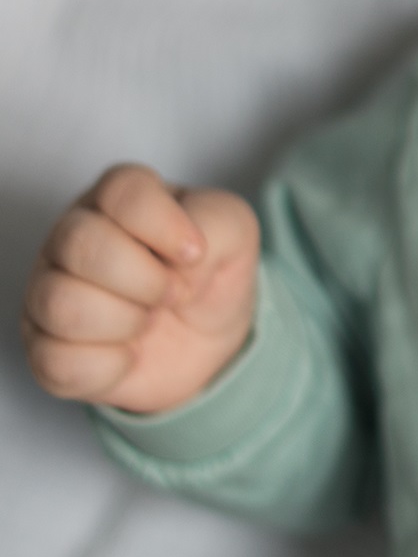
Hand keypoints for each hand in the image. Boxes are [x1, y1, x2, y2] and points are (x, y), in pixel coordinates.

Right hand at [21, 164, 258, 414]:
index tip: (195, 254)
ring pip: (61, 304)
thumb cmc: (210, 271)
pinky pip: (57, 361)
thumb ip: (216, 225)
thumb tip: (177, 263)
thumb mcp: (235, 231)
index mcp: (118, 198)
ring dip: (126, 322)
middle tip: (174, 293)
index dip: (164, 226)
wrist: (207, 337)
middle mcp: (72, 237)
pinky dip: (109, 365)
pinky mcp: (44, 347)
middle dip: (146, 280)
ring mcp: (49, 291)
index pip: (123, 191)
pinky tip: (128, 353)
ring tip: (147, 320)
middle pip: (81, 243)